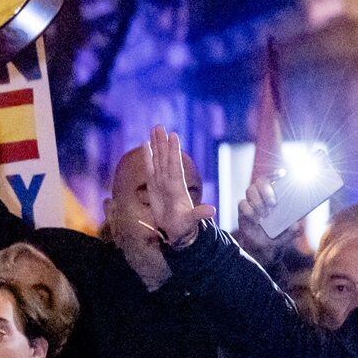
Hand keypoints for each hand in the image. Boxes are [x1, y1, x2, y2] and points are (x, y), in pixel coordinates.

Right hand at [143, 127, 215, 249]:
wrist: (177, 230)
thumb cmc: (185, 226)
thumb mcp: (192, 220)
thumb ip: (199, 214)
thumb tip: (212, 211)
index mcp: (178, 187)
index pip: (175, 165)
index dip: (174, 151)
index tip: (174, 136)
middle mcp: (170, 181)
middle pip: (165, 158)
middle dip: (162, 142)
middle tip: (159, 126)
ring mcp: (162, 182)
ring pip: (158, 159)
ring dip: (156, 145)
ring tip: (154, 129)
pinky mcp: (153, 186)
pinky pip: (149, 168)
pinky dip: (147, 157)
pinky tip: (145, 145)